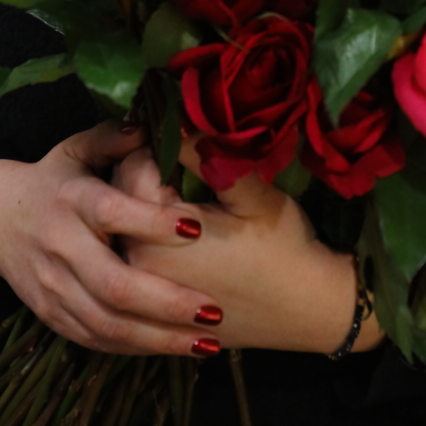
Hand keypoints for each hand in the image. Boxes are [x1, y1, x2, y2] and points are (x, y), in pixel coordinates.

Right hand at [0, 120, 221, 356]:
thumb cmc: (52, 180)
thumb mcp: (75, 149)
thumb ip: (112, 137)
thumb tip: (151, 126)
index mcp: (70, 200)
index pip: (111, 213)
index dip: (152, 222)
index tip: (199, 227)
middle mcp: (60, 247)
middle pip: (113, 285)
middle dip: (167, 302)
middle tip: (215, 309)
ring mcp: (53, 287)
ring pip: (107, 324)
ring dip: (159, 339)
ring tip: (208, 343)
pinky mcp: (51, 315)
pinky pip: (95, 340)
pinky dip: (135, 349)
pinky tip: (173, 347)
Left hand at [113, 143, 383, 355]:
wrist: (308, 312)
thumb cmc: (284, 250)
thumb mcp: (251, 194)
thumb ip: (206, 155)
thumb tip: (175, 113)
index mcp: (153, 236)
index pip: (129, 167)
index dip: (156, 143)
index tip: (183, 136)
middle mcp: (135, 266)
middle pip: (117, 198)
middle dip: (145, 171)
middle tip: (183, 162)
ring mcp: (142, 291)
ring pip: (123, 228)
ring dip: (141, 205)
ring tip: (181, 192)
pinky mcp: (153, 307)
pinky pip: (133, 257)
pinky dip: (145, 236)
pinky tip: (178, 232)